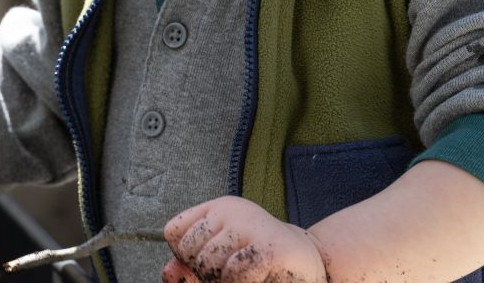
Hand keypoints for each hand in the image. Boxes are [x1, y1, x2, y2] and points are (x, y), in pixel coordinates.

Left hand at [162, 196, 327, 282]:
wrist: (314, 266)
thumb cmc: (262, 267)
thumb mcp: (221, 263)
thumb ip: (191, 268)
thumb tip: (169, 272)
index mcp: (218, 208)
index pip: (173, 233)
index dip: (186, 257)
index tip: (216, 261)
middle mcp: (232, 209)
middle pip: (190, 251)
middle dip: (206, 272)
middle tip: (239, 270)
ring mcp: (252, 225)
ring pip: (209, 264)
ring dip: (226, 281)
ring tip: (251, 274)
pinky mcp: (271, 248)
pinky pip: (234, 275)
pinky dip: (243, 282)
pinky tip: (263, 277)